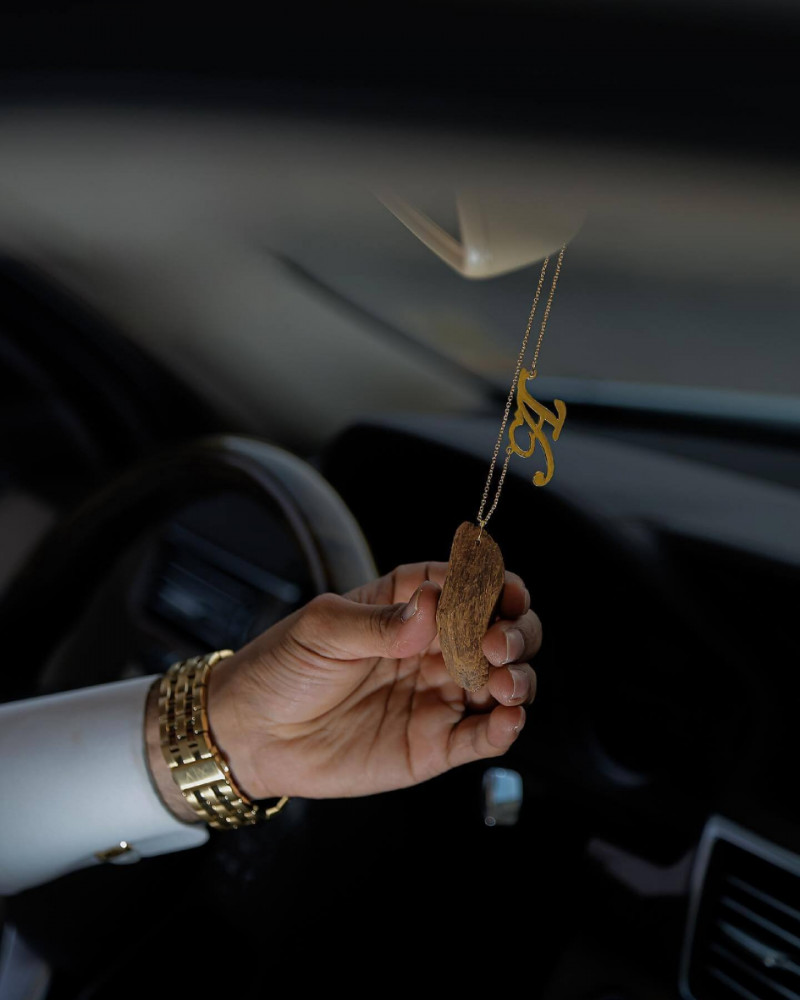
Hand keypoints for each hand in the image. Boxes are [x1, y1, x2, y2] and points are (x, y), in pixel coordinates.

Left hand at [147, 561, 541, 819]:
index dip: (493, 584)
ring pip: (501, 683)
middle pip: (499, 631)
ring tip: (503, 682)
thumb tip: (433, 604)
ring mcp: (436, 696)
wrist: (248, 734)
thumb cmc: (281, 667)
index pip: (466, 585)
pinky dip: (505, 729)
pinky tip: (508, 719)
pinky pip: (480, 737)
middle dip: (515, 631)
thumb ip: (380, 622)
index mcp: (409, 606)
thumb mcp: (323, 628)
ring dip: (518, 678)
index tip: (501, 590)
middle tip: (498, 643)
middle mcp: (432, 648)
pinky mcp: (432, 745)